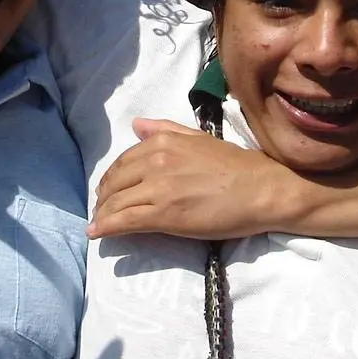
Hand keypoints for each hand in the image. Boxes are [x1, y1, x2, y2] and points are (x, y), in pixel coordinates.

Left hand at [89, 118, 284, 239]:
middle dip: (103, 198)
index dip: (111, 179)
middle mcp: (155, 159)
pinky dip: (106, 227)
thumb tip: (136, 124)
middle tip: (101, 210)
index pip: (123, 162)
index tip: (107, 191)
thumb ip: (164, 129)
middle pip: (114, 182)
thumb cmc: (235, 166)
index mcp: (162, 141)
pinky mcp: (164, 214)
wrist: (260, 189)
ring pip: (116, 202)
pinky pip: (124, 221)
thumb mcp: (198, 138)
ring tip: (98, 224)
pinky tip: (97, 234)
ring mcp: (158, 187)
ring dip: (102, 215)